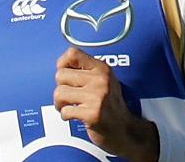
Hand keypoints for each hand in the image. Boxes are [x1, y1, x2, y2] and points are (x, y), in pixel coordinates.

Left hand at [53, 47, 158, 161]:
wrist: (125, 130)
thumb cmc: (109, 105)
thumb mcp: (103, 81)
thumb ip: (86, 70)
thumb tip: (60, 65)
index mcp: (102, 68)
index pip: (73, 54)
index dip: (62, 63)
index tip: (65, 75)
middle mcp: (100, 79)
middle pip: (60, 75)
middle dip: (61, 88)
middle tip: (69, 96)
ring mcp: (97, 97)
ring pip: (59, 93)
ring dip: (60, 103)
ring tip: (69, 107)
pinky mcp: (92, 114)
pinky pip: (65, 111)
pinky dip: (65, 116)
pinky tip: (74, 116)